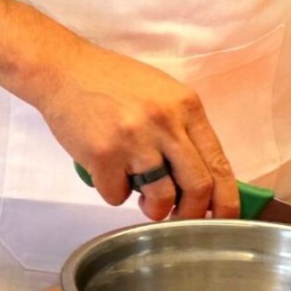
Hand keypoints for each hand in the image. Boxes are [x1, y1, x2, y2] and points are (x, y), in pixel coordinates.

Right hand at [26, 41, 240, 220]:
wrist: (64, 70)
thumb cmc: (112, 83)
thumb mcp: (162, 95)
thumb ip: (183, 129)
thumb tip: (202, 178)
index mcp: (186, 106)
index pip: (219, 163)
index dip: (226, 200)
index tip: (223, 219)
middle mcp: (165, 122)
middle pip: (197, 186)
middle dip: (191, 213)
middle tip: (178, 216)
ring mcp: (134, 139)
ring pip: (161, 197)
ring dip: (153, 209)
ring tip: (142, 199)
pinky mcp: (103, 154)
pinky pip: (117, 195)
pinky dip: (114, 193)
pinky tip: (107, 173)